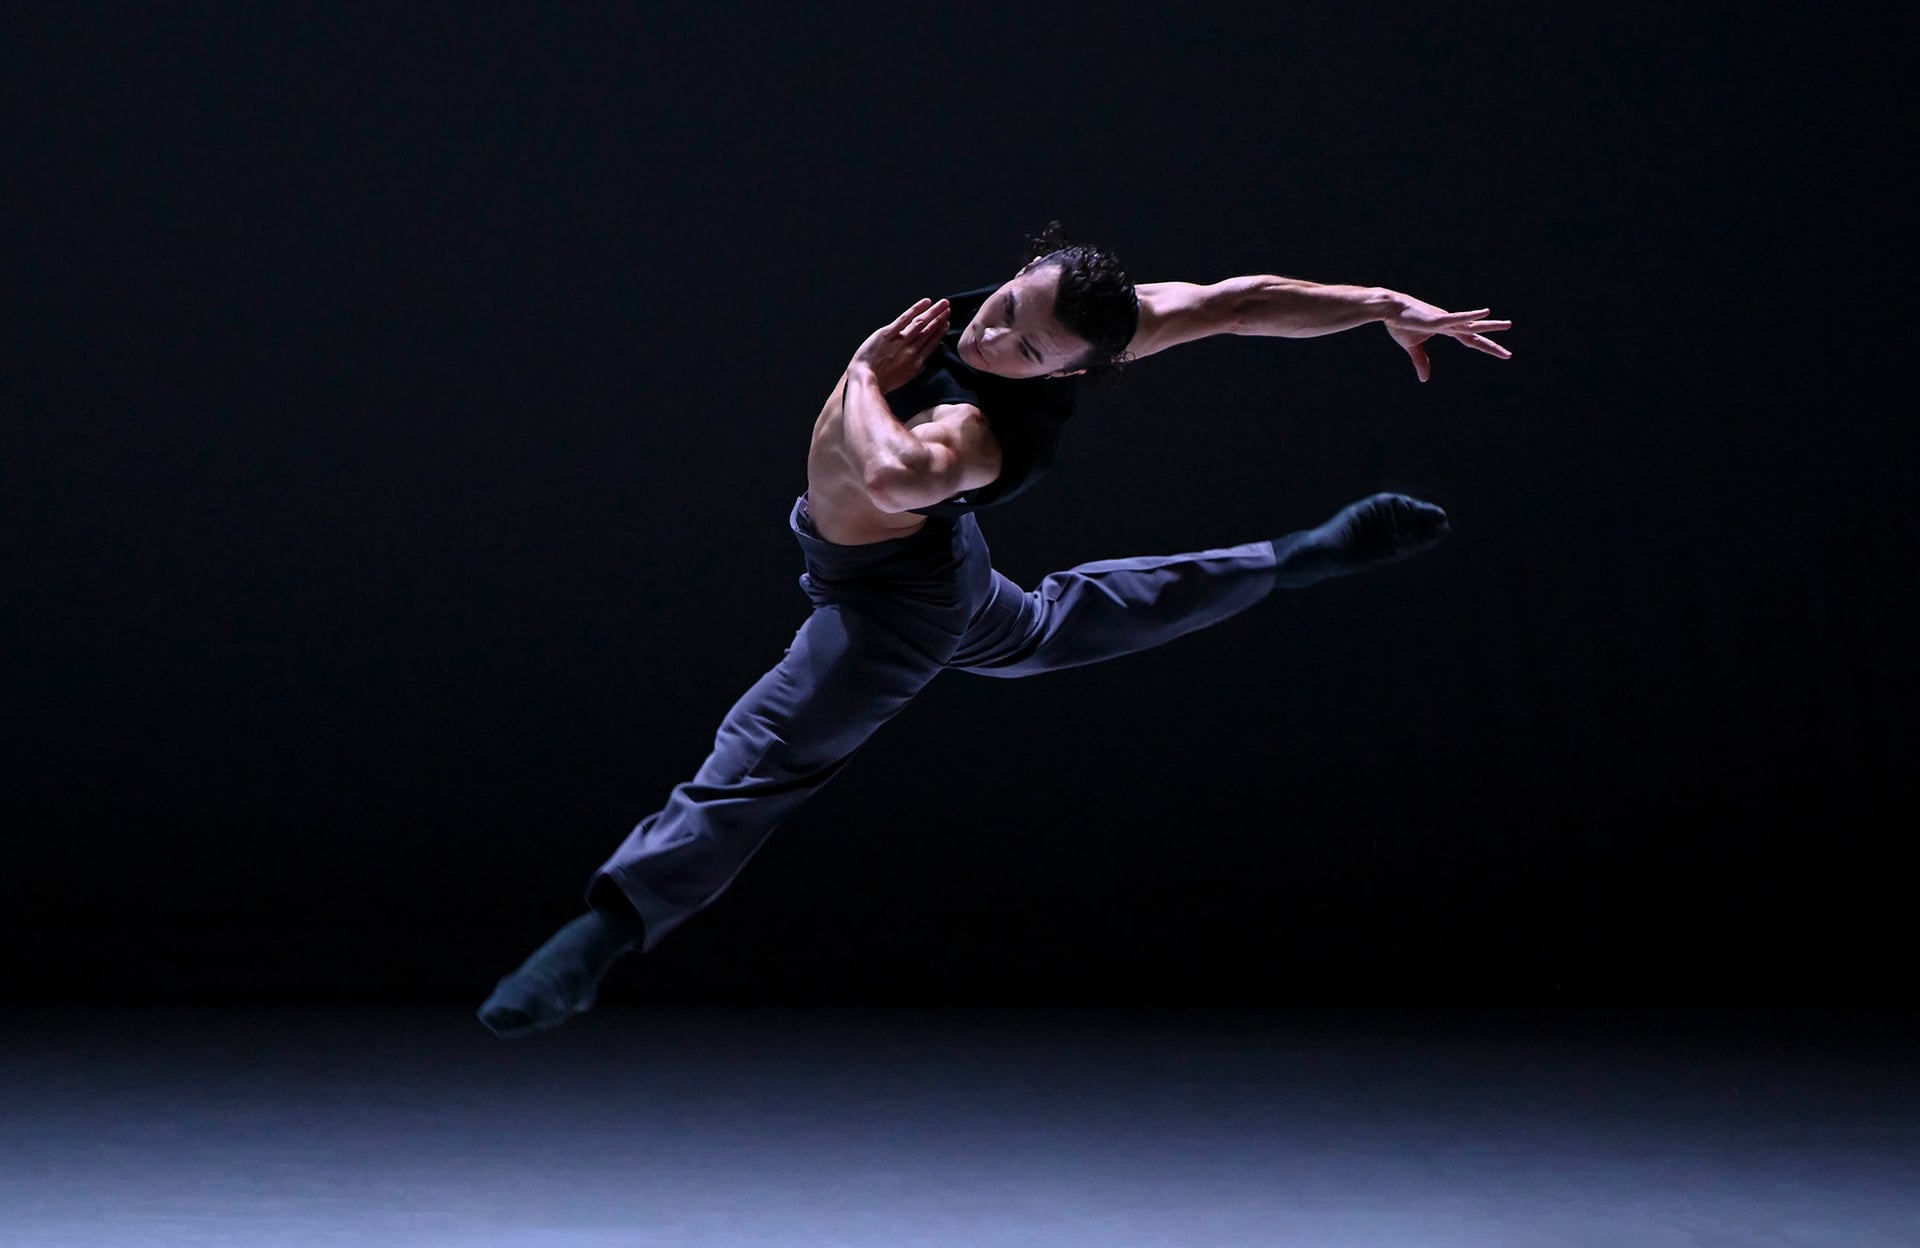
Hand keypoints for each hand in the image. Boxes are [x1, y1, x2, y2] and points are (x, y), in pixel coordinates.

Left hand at [851, 297, 950, 391]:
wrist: (865, 379)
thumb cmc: (881, 382)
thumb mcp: (904, 379)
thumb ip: (916, 369)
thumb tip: (925, 362)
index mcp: (916, 362)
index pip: (931, 344)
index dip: (940, 333)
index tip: (946, 324)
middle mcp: (911, 350)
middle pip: (928, 331)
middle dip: (940, 319)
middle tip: (948, 309)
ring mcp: (900, 341)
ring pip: (920, 323)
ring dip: (933, 313)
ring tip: (943, 304)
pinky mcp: (888, 333)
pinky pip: (905, 318)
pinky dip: (917, 309)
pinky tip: (926, 303)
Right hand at [1382, 295, 1511, 382]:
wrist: (1389, 309)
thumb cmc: (1400, 324)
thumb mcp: (1412, 346)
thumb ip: (1421, 361)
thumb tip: (1425, 379)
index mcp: (1448, 329)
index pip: (1471, 340)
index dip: (1487, 347)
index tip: (1502, 354)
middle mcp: (1451, 324)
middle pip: (1476, 335)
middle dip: (1492, 345)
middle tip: (1508, 354)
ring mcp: (1446, 320)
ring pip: (1471, 324)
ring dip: (1490, 325)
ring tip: (1508, 325)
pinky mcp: (1438, 319)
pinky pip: (1458, 317)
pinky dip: (1471, 315)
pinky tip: (1485, 312)